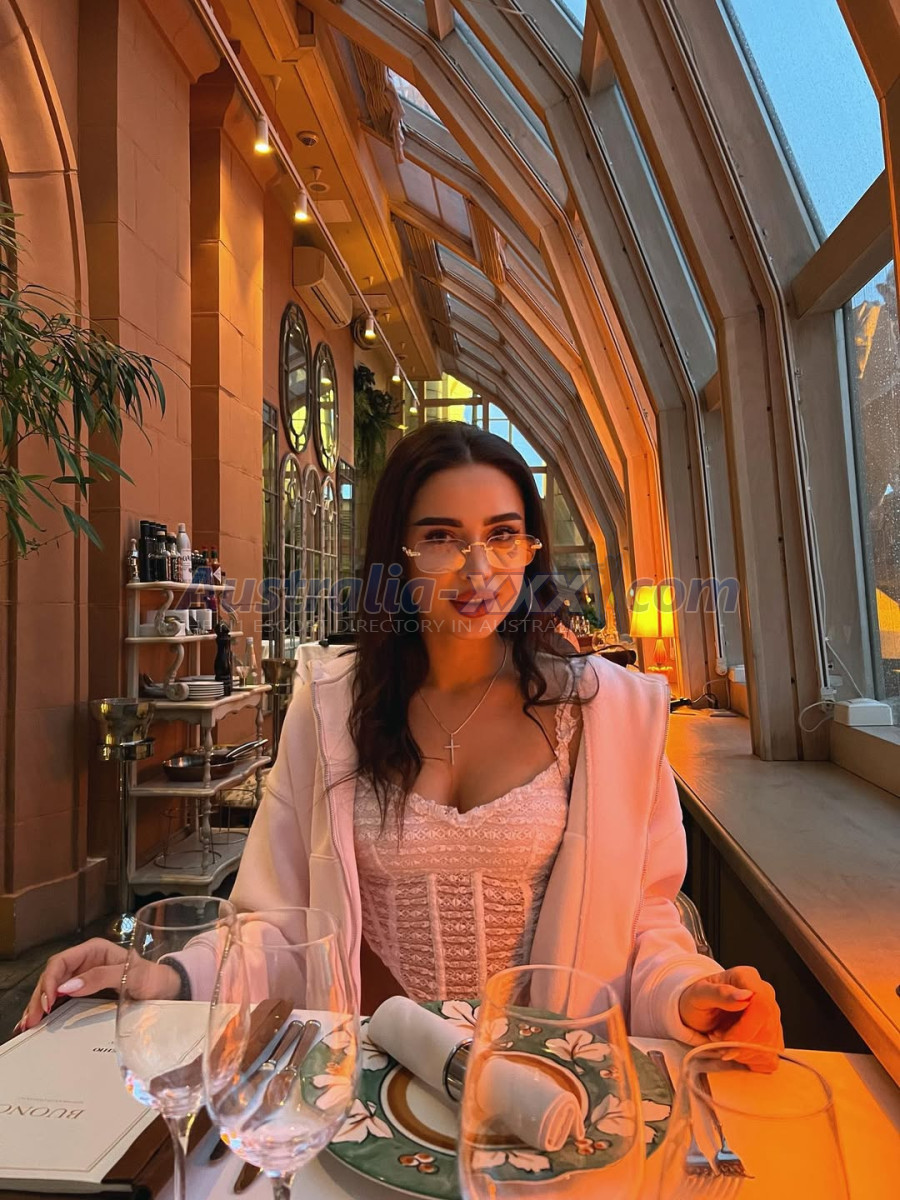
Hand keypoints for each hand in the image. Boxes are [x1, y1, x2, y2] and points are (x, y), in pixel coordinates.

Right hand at [16, 938, 180, 1033]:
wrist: (166, 988)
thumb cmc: (153, 977)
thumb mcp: (131, 975)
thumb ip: (101, 977)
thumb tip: (69, 985)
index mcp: (95, 950)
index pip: (62, 961)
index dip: (50, 981)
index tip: (47, 1001)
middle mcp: (86, 960)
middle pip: (53, 975)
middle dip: (40, 996)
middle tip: (31, 1020)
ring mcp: (84, 975)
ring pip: (54, 987)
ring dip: (39, 1004)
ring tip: (28, 1023)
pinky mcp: (86, 990)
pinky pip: (62, 997)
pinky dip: (49, 1008)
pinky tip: (39, 1021)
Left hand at [679, 965, 782, 1070]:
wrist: (697, 1012)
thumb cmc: (697, 1000)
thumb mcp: (699, 995)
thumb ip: (721, 993)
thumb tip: (745, 996)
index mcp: (748, 978)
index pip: (762, 1005)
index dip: (745, 1029)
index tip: (725, 1038)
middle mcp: (765, 994)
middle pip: (768, 1028)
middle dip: (740, 1043)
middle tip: (718, 1039)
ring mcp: (772, 1016)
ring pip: (770, 1045)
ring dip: (743, 1052)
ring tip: (724, 1042)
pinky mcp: (772, 1035)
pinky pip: (770, 1056)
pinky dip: (750, 1059)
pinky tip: (736, 1050)